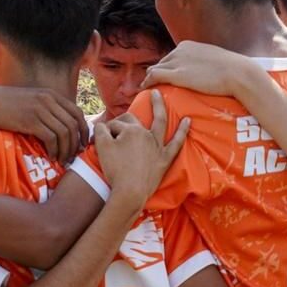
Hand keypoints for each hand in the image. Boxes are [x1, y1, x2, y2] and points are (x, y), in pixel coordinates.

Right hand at [0, 85, 87, 162]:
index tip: (81, 144)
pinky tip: (51, 157)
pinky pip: (52, 138)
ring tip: (62, 160)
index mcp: (50, 94)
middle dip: (77, 143)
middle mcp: (49, 100)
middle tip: (73, 156)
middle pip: (74, 124)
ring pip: (65, 133)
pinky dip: (55, 150)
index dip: (83, 130)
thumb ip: (44, 108)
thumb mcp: (29, 100)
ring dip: (66, 150)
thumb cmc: (3, 104)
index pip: (77, 113)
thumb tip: (57, 126)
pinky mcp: (31, 121)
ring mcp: (40, 110)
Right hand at [95, 90, 189, 206]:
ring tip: (158, 94)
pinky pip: (177, 143)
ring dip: (159, 106)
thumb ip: (100, 131)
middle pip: (132, 120)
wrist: (130, 192)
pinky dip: (183, 131)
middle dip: (121, 121)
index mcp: (130, 131)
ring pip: (160, 121)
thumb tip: (102, 125)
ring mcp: (157, 146)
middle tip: (113, 127)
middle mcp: (146, 134)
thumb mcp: (101, 147)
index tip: (98, 140)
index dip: (105, 132)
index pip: (114, 125)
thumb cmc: (115, 170)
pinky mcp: (165, 158)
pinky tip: (188, 120)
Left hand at [141, 41, 261, 96]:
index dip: (167, 68)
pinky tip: (144, 89)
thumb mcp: (213, 60)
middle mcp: (179, 50)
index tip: (166, 78)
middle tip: (152, 85)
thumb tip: (204, 70)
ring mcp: (177, 61)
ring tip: (145, 89)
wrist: (239, 73)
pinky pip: (154, 76)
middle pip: (161, 63)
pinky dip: (146, 83)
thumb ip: (202, 63)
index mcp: (187, 45)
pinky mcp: (176, 74)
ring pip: (155, 69)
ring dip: (150, 79)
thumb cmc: (233, 70)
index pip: (171, 57)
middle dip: (157, 73)